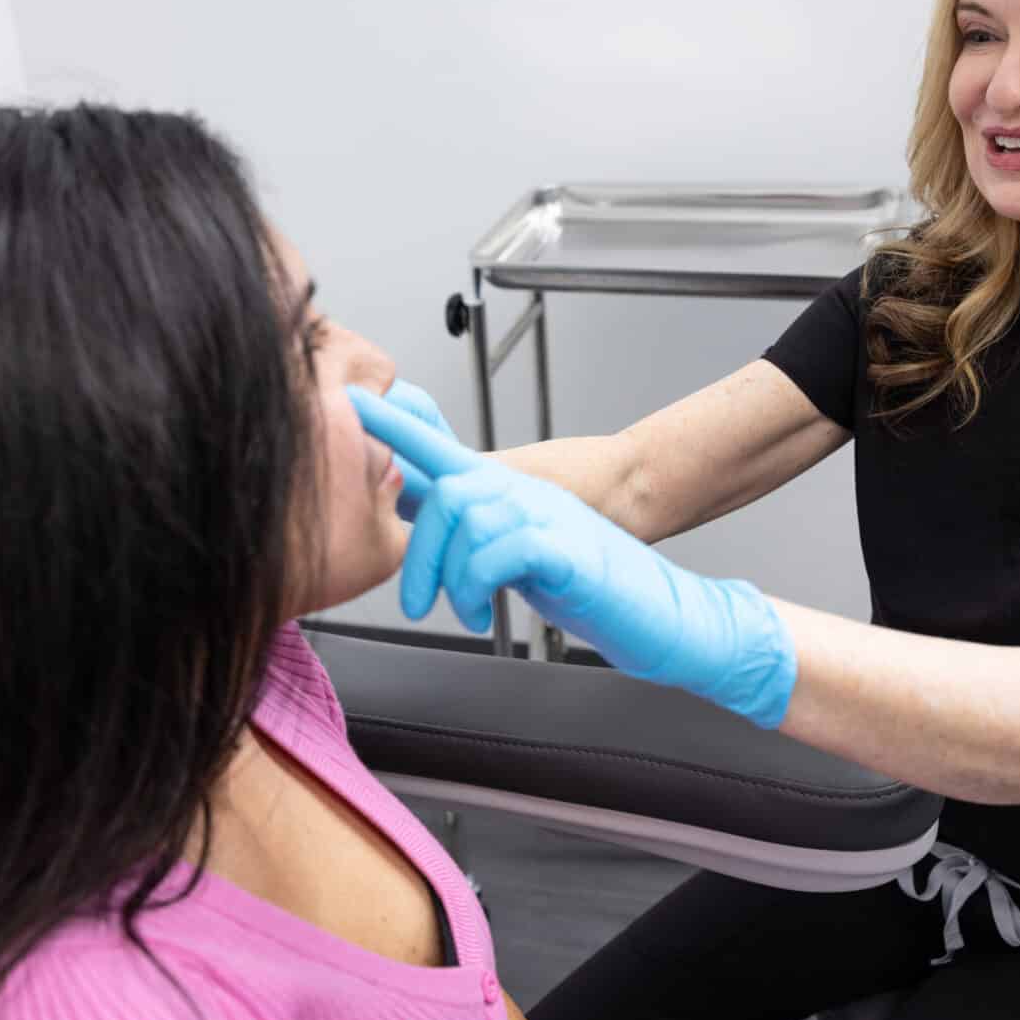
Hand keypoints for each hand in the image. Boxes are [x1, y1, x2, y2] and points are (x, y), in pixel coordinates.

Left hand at [347, 386, 797, 728]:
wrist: (665, 615)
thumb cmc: (592, 588)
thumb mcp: (519, 556)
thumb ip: (476, 537)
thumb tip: (427, 532)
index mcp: (511, 496)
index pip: (443, 450)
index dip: (397, 427)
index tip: (354, 404)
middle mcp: (528, 497)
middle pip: (447, 492)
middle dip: (419, 554)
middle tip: (418, 601)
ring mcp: (551, 520)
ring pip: (469, 517)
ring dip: (451, 576)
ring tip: (467, 610)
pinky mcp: (570, 553)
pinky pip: (504, 549)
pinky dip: (478, 583)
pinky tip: (486, 608)